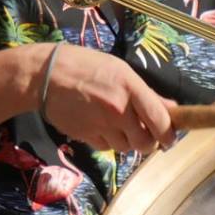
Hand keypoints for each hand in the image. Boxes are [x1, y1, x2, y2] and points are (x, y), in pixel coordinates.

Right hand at [40, 45, 175, 155]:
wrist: (44, 76)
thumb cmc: (85, 66)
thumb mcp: (119, 71)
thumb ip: (145, 93)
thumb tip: (170, 108)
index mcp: (130, 88)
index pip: (160, 121)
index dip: (169, 134)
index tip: (169, 137)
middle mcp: (118, 109)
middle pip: (145, 143)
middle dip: (148, 141)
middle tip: (143, 132)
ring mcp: (101, 125)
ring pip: (126, 148)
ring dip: (127, 141)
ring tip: (117, 124)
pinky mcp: (86, 136)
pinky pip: (107, 148)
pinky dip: (108, 141)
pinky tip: (100, 125)